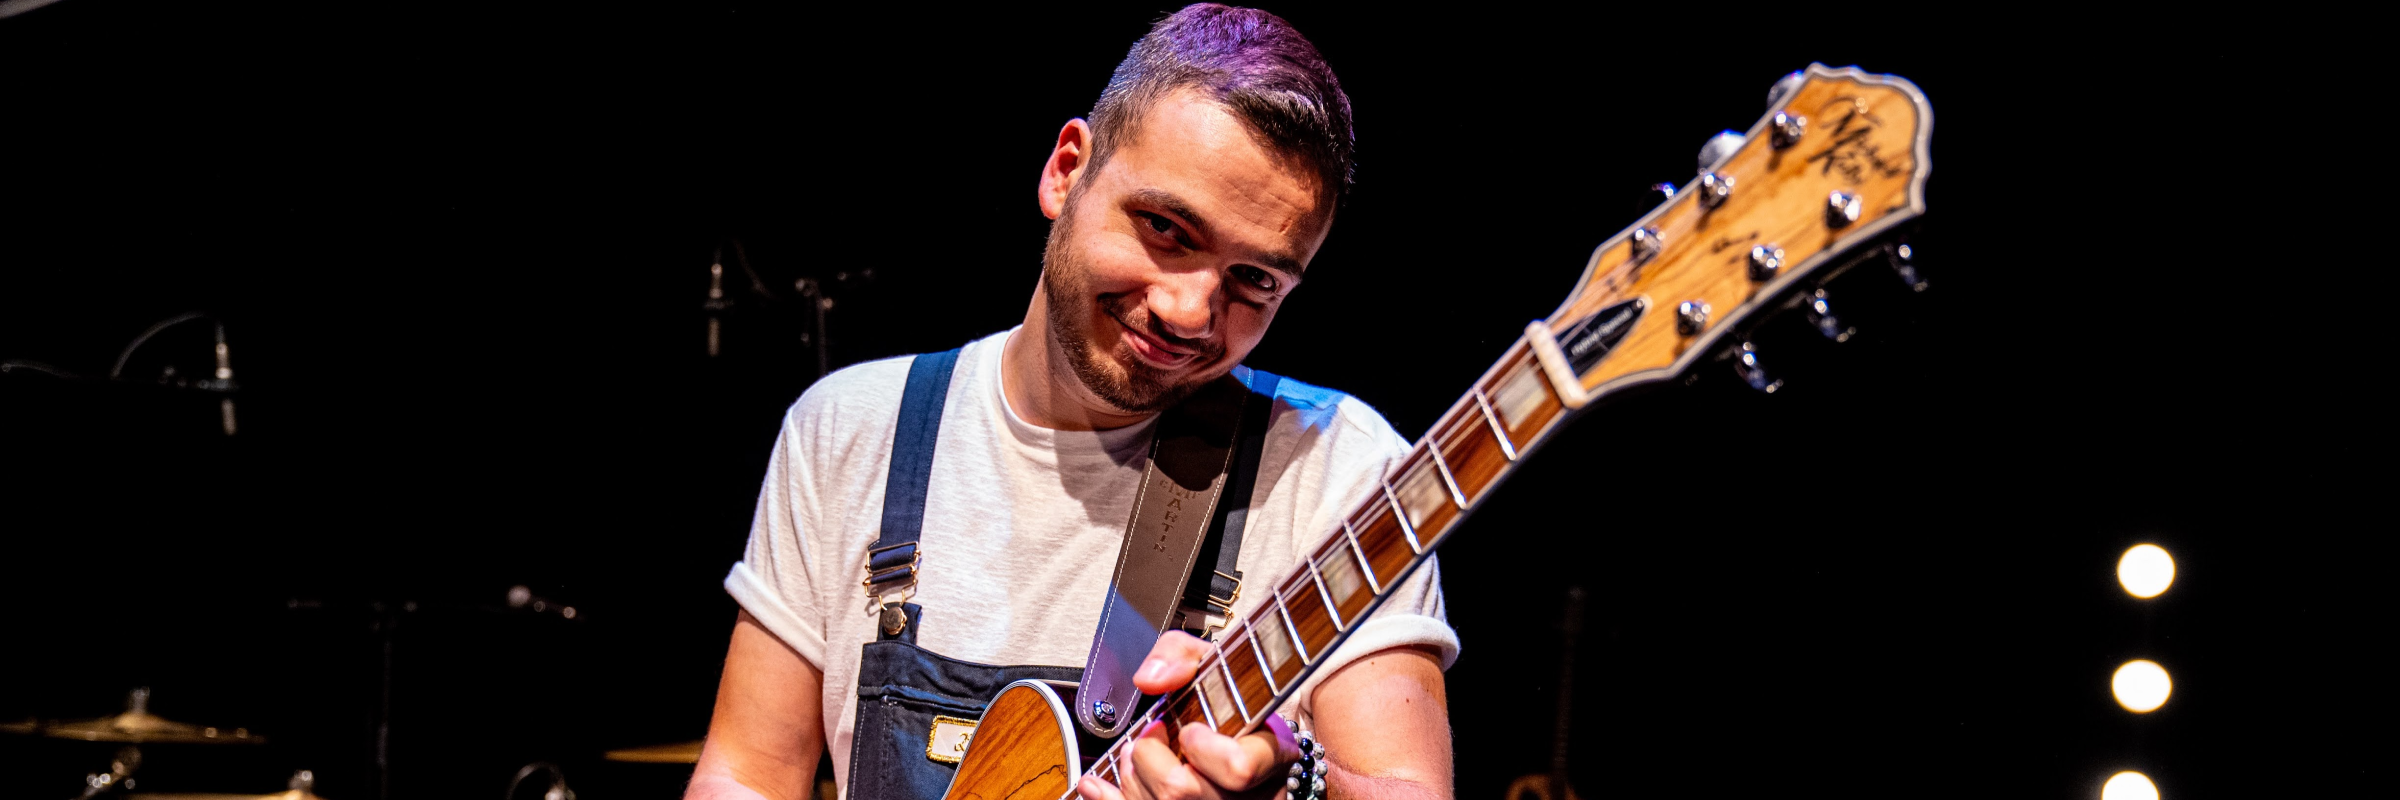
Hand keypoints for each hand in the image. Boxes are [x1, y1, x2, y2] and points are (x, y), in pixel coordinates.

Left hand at [1075, 631, 1299, 799]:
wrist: (1233, 737)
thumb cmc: (1226, 704)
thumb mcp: (1211, 661)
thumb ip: (1179, 654)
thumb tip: (1151, 678)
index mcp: (1268, 754)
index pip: (1238, 768)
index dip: (1204, 747)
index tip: (1189, 729)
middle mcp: (1248, 795)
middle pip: (1181, 791)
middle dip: (1148, 756)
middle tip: (1151, 735)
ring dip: (1131, 774)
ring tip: (1138, 753)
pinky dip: (1108, 797)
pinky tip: (1097, 784)